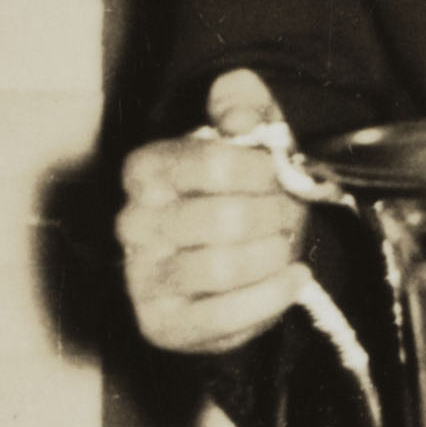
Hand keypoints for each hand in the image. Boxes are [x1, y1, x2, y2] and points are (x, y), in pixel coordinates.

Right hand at [119, 70, 307, 356]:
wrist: (241, 246)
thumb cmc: (243, 186)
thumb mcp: (248, 130)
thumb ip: (243, 101)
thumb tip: (238, 118)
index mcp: (147, 169)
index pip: (213, 163)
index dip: (263, 170)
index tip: (278, 173)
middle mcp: (132, 222)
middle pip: (224, 219)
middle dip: (275, 216)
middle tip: (288, 213)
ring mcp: (142, 277)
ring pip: (224, 268)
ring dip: (274, 254)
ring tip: (284, 244)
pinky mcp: (162, 324)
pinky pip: (224, 317)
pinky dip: (272, 297)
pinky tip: (293, 278)